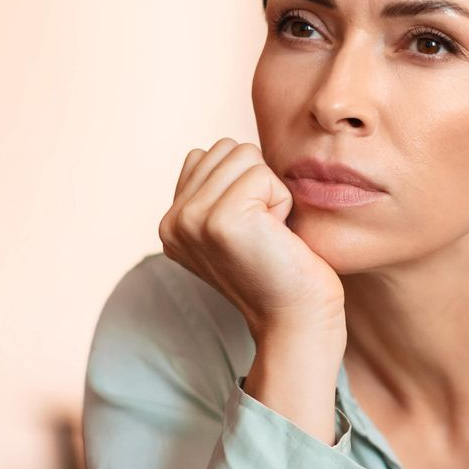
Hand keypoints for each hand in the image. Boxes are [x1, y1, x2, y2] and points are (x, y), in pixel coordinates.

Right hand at [158, 138, 345, 340]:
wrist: (298, 320)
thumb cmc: (282, 270)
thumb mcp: (234, 227)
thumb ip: (215, 191)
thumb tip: (222, 150)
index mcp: (171, 223)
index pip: (208, 154)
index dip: (245, 184)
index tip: (252, 231)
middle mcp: (172, 222)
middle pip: (226, 148)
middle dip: (258, 182)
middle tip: (265, 232)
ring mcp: (192, 220)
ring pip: (244, 155)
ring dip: (271, 191)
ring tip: (270, 233)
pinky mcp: (221, 221)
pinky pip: (263, 175)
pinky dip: (282, 202)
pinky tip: (277, 237)